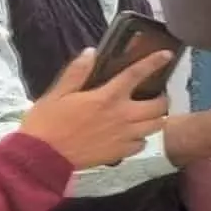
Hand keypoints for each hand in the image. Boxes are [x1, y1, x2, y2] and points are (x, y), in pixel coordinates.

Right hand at [21, 48, 171, 169]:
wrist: (43, 157)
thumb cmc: (48, 123)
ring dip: (156, 118)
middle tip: (156, 95)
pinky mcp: (120, 153)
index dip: (154, 62)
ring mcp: (123, 137)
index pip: (137, 74)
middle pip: (158, 106)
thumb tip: (91, 52)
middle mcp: (121, 116)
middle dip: (162, 99)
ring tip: (149, 114)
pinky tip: (133, 134)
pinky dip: (142, 138)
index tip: (166, 55)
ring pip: (155, 126)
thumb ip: (77, 72)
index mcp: (107, 97)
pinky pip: (142, 144)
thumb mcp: (58, 92)